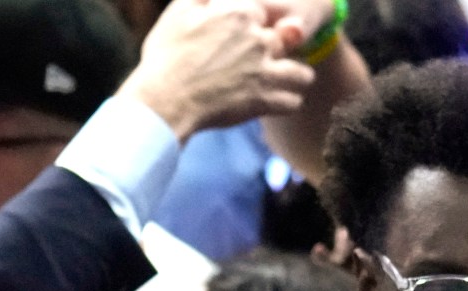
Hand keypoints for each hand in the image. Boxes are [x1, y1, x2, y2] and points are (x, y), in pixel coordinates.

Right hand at [122, 0, 314, 140]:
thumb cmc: (166, 56)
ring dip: (294, 77)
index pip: (263, 13)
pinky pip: (293, 101)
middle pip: (284, 40)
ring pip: (302, 73)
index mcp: (239, 14)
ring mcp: (265, 71)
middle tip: (259, 63)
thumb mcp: (179, 11)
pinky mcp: (265, 100)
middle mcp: (258, 39)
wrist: (165, 99)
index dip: (254, 25)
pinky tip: (275, 102)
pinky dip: (286, 103)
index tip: (243, 37)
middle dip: (275, 50)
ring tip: (284, 82)